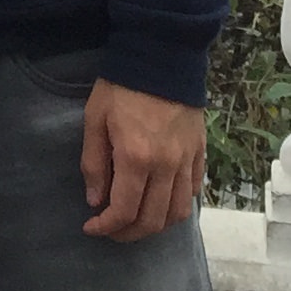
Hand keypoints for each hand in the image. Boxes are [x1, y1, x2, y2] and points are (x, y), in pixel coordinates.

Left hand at [79, 79, 203, 240]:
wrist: (162, 56)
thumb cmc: (121, 86)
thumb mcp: (95, 119)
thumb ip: (94, 163)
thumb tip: (95, 200)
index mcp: (137, 158)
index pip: (124, 211)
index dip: (106, 227)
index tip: (91, 227)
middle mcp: (167, 166)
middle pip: (153, 220)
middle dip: (128, 233)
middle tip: (110, 231)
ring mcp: (187, 161)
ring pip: (178, 212)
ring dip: (155, 225)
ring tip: (135, 222)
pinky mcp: (200, 153)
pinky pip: (193, 191)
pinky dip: (177, 206)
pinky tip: (160, 202)